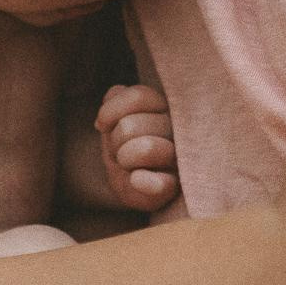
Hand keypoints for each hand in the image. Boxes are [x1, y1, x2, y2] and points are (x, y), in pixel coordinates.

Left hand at [94, 84, 179, 212]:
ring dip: (125, 159)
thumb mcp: (115, 122)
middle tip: (120, 150)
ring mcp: (181, 158)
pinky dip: (143, 183)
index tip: (103, 125)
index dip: (111, 111)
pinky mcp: (177, 186)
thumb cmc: (125, 150)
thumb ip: (116, 102)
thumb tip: (115, 99)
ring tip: (129, 165)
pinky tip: (137, 181)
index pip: (139, 96)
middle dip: (115, 141)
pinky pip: (161, 184)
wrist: (134, 188)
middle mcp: (179, 128)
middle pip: (130, 126)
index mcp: (165, 107)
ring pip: (146, 148)